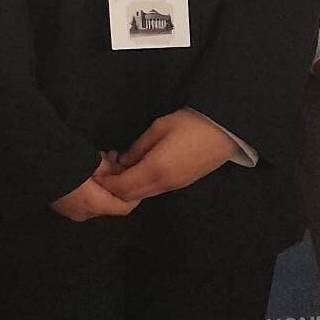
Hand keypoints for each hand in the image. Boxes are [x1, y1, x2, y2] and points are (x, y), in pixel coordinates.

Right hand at [50, 158, 137, 221]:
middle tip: (116, 161)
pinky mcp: (61, 205)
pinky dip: (90, 187)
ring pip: (96, 200)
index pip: (125, 207)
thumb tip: (120, 169)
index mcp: (95, 203)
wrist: (29, 163)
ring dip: (102, 183)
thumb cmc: (63, 162)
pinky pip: (83, 199)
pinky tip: (87, 170)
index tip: (139, 178)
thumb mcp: (92, 162)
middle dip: (116, 182)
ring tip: (101, 159)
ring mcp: (71, 211)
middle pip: (110, 203)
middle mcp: (85, 212)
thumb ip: (109, 168)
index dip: (135, 194)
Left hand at [102, 109, 238, 202]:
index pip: (122, 187)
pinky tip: (136, 169)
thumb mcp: (159, 127)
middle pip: (131, 196)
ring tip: (118, 168)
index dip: (106, 183)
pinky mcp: (183, 183)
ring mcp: (175, 186)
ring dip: (127, 187)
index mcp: (155, 169)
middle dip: (113, 188)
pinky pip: (155, 190)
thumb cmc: (191, 123)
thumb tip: (123, 160)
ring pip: (143, 195)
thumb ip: (138, 147)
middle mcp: (164, 184)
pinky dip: (141, 185)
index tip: (94, 173)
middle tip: (103, 171)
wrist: (225, 131)